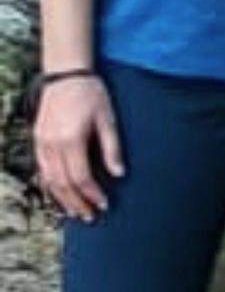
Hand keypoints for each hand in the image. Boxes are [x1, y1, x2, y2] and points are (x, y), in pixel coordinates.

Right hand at [32, 75, 120, 222]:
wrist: (66, 75)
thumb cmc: (91, 95)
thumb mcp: (108, 119)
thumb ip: (112, 148)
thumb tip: (119, 174)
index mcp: (70, 139)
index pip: (80, 176)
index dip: (92, 194)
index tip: (104, 204)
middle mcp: (52, 144)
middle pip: (62, 183)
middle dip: (76, 203)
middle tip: (90, 217)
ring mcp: (41, 143)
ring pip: (48, 179)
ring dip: (61, 199)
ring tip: (75, 212)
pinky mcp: (37, 140)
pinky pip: (41, 170)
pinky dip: (50, 186)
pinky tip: (59, 195)